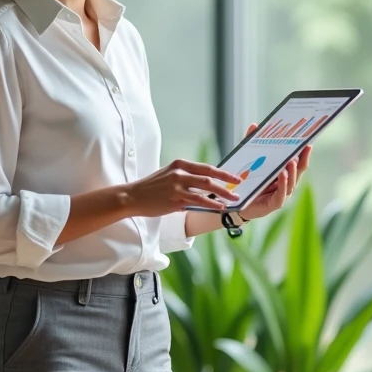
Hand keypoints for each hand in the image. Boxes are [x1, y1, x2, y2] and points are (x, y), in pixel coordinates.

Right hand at [127, 159, 242, 216]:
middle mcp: (179, 172)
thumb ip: (185, 178)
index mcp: (179, 164)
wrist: (132, 196)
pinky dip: (211, 204)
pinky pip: (197, 201)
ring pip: (206, 188)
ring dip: (222, 195)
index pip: (206, 167)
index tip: (234, 177)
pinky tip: (219, 207)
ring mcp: (177, 185)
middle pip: (209, 176)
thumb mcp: (168, 176)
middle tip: (239, 188)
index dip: (223, 172)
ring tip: (233, 200)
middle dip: (227, 183)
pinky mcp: (175, 199)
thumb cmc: (151, 188)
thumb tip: (205, 186)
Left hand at [237, 124, 310, 221]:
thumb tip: (254, 125)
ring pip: (291, 183)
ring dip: (292, 171)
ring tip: (292, 161)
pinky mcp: (274, 204)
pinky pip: (281, 194)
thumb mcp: (249, 161)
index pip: (297, 162)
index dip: (303, 153)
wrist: (236, 203)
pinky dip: (283, 184)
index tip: (308, 141)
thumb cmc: (247, 182)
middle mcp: (285, 184)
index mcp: (283, 174)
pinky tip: (283, 174)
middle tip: (304, 147)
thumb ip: (252, 144)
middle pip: (298, 172)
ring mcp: (281, 195)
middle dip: (303, 160)